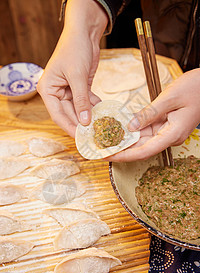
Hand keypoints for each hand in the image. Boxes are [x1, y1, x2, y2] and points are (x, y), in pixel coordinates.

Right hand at [37, 0, 107, 136]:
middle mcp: (56, 92)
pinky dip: (94, 107)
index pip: (58, 115)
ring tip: (100, 127)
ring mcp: (68, 91)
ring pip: (79, 109)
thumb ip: (81, 100)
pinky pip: (86, 102)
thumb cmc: (74, 49)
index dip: (69, 127)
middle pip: (69, 114)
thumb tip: (85, 121)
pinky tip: (103, 114)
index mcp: (48, 90)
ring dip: (89, 117)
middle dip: (81, 124)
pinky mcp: (80, 88)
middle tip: (93, 135)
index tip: (80, 137)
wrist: (84, 33)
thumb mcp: (77, 76)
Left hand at [105, 68, 199, 161]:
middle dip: (121, 149)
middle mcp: (169, 136)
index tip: (108, 156)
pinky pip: (147, 130)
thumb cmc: (194, 88)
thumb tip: (130, 127)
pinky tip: (120, 128)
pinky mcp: (165, 125)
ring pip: (143, 140)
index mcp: (172, 134)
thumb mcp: (169, 98)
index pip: (144, 151)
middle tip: (102, 148)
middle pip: (141, 148)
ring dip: (126, 140)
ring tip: (107, 139)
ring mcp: (167, 132)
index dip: (125, 155)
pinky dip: (133, 130)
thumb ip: (148, 114)